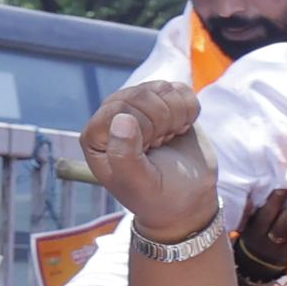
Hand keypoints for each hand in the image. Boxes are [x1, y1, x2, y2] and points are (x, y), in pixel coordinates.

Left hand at [78, 80, 217, 243]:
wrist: (188, 197)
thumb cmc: (158, 195)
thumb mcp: (139, 184)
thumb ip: (125, 156)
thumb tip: (122, 118)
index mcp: (96, 137)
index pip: (119, 109)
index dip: (144, 127)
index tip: (151, 149)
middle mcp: (112, 117)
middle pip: (142, 95)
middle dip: (162, 122)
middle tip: (160, 145)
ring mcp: (139, 106)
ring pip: (162, 88)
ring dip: (177, 116)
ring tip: (169, 138)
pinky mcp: (164, 101)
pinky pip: (181, 89)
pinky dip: (189, 110)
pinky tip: (180, 129)